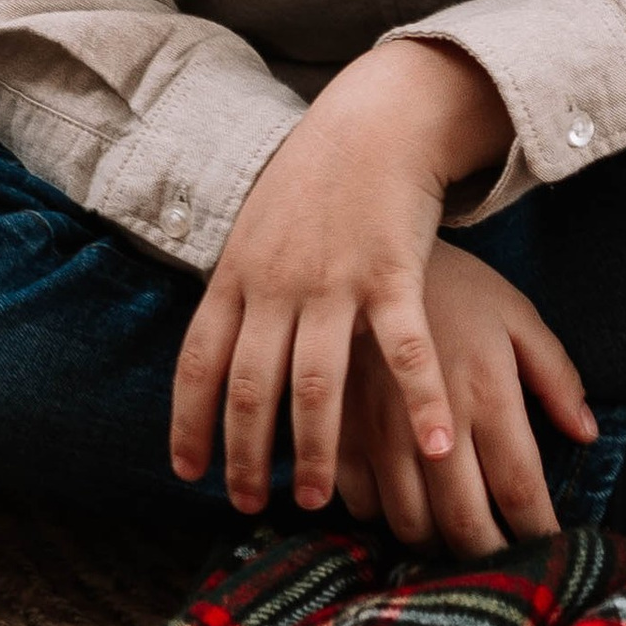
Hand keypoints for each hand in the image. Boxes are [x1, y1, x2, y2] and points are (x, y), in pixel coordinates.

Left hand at [169, 37, 584, 546]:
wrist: (373, 120)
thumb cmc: (315, 182)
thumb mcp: (256, 230)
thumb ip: (240, 291)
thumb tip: (218, 354)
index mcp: (237, 274)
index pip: (198, 362)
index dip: (190, 422)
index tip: (190, 475)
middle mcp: (276, 283)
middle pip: (252, 386)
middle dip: (249, 454)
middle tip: (253, 505)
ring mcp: (333, 280)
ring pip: (316, 382)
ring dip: (317, 448)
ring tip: (320, 499)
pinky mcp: (392, 273)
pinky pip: (404, 351)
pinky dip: (420, 400)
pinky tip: (436, 445)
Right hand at [333, 243, 593, 555]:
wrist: (365, 244)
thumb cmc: (454, 285)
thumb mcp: (515, 314)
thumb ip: (556, 376)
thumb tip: (588, 433)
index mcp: (486, 391)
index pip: (519, 488)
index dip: (538, 532)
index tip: (551, 550)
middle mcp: (432, 422)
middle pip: (465, 521)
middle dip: (490, 557)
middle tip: (506, 564)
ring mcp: (379, 431)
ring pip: (410, 523)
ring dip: (437, 546)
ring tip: (457, 542)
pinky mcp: (338, 430)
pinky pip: (359, 505)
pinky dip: (384, 521)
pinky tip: (404, 509)